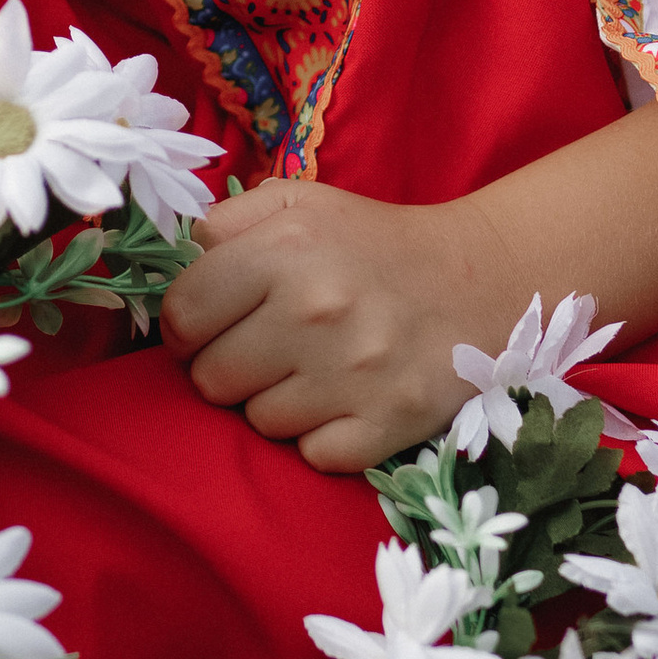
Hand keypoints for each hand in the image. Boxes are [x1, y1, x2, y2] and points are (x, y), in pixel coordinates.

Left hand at [159, 177, 491, 474]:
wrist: (480, 280)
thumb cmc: (372, 243)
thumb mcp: (297, 204)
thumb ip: (222, 223)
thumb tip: (177, 266)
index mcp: (285, 248)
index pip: (181, 316)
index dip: (187, 326)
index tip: (213, 325)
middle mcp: (315, 310)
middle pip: (211, 379)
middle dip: (229, 367)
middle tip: (267, 349)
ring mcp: (353, 373)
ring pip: (258, 422)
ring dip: (276, 402)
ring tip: (312, 370)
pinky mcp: (388, 423)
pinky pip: (311, 454)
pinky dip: (321, 436)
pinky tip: (342, 402)